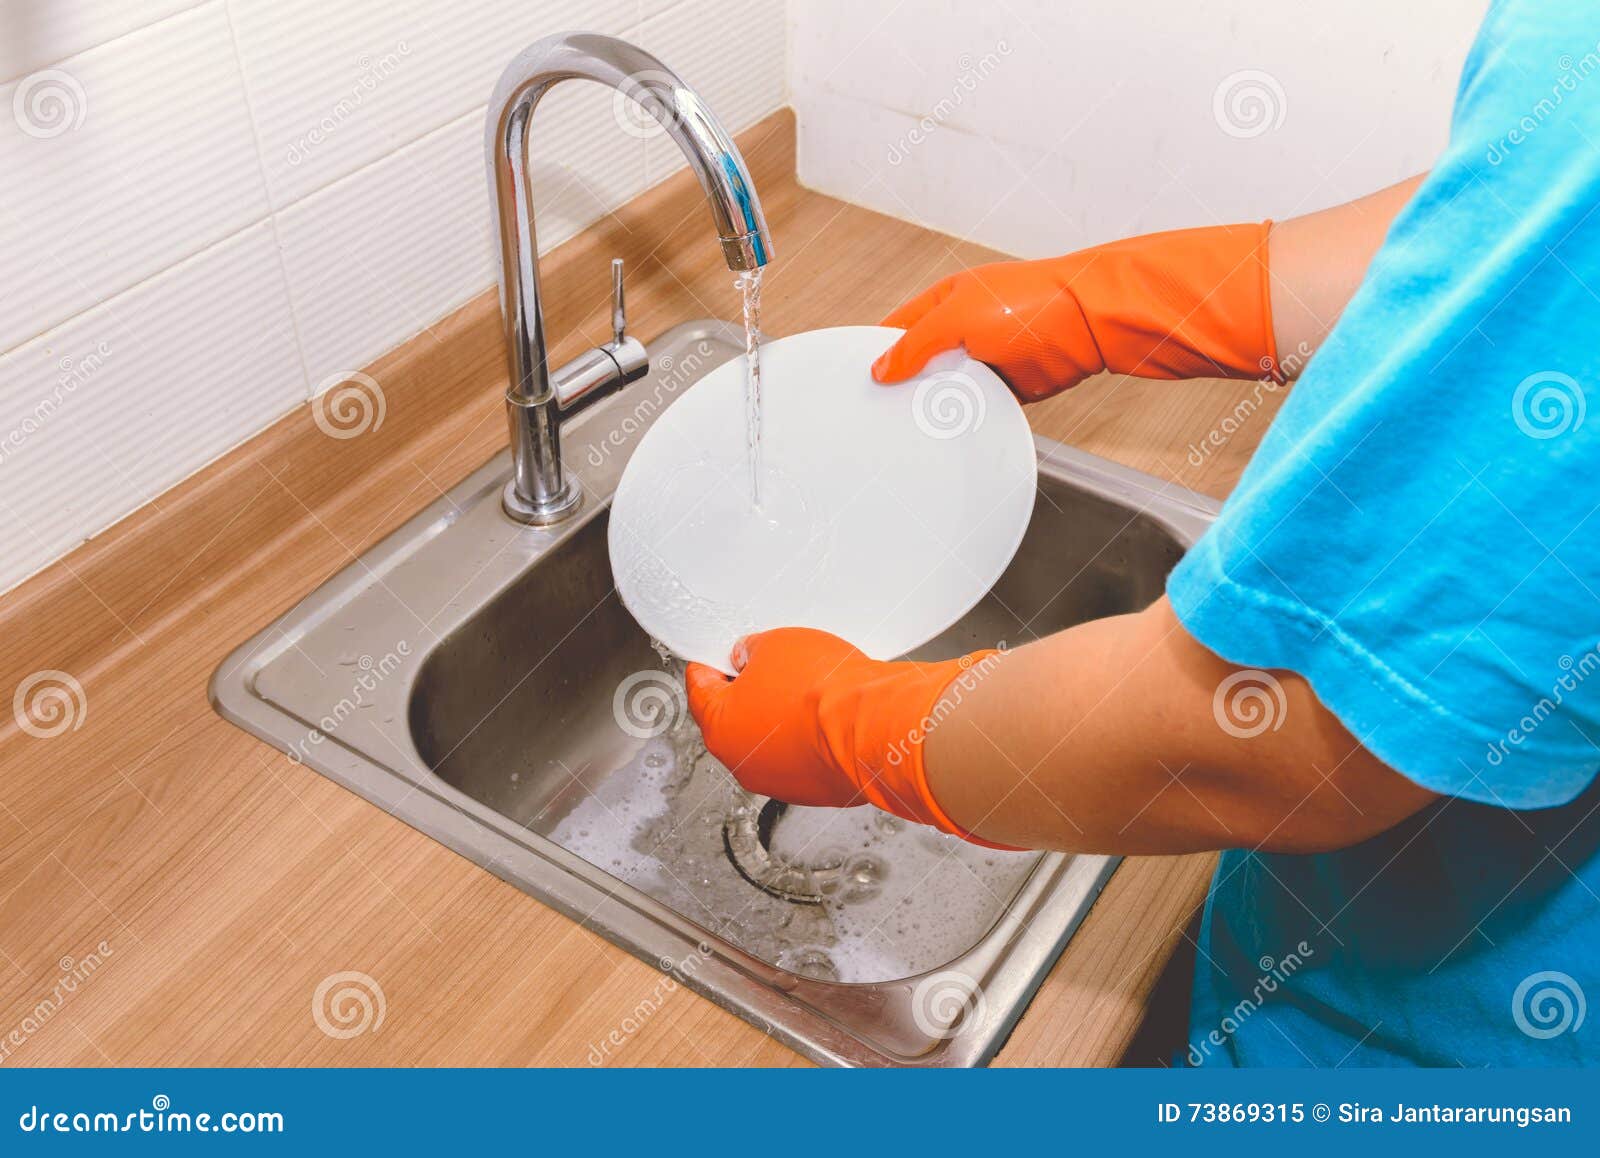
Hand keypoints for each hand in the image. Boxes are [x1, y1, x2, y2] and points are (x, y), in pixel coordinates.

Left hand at [685, 628, 1015, 846]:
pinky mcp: (814, 791)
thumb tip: (749, 657)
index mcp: (719, 727)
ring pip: (769, 743)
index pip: (698, 690)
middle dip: (749, 693)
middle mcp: (743, 764)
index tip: (716, 656)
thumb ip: (751, 651)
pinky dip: (808, 739)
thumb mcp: (776, 644)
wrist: (876, 728)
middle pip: (734, 720)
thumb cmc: (825, 691)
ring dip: (781, 719)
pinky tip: (826, 716)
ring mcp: (779, 782)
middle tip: (769, 668)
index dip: (709, 665)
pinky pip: (802, 757)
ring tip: (807, 692)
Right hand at [870, 222, 1279, 400]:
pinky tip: (955, 430)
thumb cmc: (1034, 301)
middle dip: (906, 386)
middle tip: (882, 412)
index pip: (897, 329)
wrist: (1092, 323)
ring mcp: (990, 356)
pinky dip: (970, 417)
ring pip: (951, 388)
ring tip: (916, 427)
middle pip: (923, 363)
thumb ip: (916, 344)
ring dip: (940, 405)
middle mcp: (965, 326)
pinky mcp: (1013, 384)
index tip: (857, 382)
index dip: (876, 354)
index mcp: (946, 300)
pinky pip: (981, 405)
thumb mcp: (957, 316)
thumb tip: (883, 369)